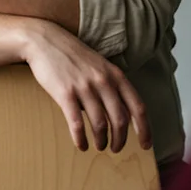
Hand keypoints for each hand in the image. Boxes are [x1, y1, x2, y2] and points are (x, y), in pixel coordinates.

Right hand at [20, 19, 151, 153]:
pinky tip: (81, 145)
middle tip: (116, 148)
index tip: (146, 144)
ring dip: (101, 141)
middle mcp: (103, 81)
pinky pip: (77, 123)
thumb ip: (112, 85)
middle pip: (120, 120)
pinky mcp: (65, 93)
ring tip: (99, 146)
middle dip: (120, 139)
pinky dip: (81, 139)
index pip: (138, 107)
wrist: (44, 40)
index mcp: (115, 75)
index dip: (145, 129)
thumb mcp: (100, 65)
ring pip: (100, 124)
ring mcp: (84, 87)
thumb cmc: (72, 55)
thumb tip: (122, 113)